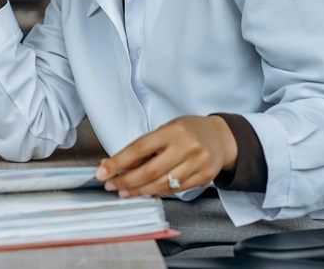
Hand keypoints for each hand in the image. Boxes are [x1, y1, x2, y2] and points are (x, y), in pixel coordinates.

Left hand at [95, 115, 237, 197]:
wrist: (221, 138)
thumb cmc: (188, 131)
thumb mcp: (166, 130)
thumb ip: (144, 147)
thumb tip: (113, 164)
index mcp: (173, 131)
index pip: (139, 148)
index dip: (118, 162)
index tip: (102, 172)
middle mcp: (186, 147)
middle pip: (150, 171)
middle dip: (126, 181)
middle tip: (111, 185)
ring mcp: (197, 164)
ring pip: (162, 185)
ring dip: (139, 191)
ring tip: (124, 192)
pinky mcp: (204, 178)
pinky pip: (175, 190)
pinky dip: (157, 192)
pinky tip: (146, 192)